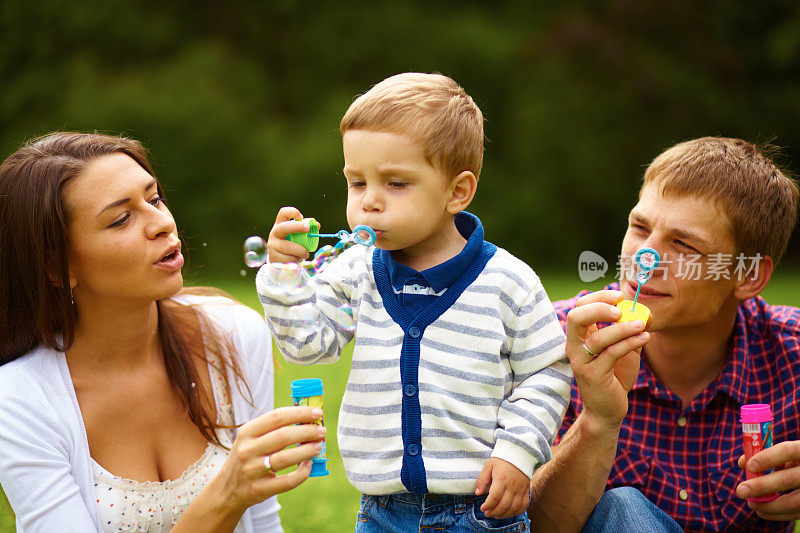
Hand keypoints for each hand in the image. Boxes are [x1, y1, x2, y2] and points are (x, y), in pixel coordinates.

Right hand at [211, 405, 325, 513]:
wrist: (227, 489)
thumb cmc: (248, 457)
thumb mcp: (251, 439)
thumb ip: (273, 429)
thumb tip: (307, 419)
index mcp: (247, 432)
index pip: (277, 417)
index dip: (300, 413)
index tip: (317, 413)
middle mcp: (247, 450)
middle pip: (283, 436)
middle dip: (307, 431)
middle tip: (322, 431)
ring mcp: (252, 471)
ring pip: (286, 458)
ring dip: (307, 451)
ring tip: (318, 446)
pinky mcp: (259, 489)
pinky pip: (287, 481)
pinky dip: (302, 473)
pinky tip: (308, 465)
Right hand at [267, 206, 311, 263]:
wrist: (279, 260)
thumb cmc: (292, 244)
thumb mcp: (297, 236)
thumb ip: (306, 230)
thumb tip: (317, 225)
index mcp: (281, 224)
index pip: (283, 213)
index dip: (292, 212)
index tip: (301, 217)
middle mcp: (274, 233)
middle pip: (283, 227)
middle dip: (297, 227)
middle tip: (307, 228)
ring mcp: (272, 245)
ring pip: (289, 247)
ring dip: (301, 251)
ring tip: (305, 254)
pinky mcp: (273, 257)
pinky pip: (288, 259)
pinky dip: (296, 260)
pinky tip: (296, 259)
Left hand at [475, 458, 529, 518]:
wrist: (519, 454)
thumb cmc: (502, 460)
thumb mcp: (489, 466)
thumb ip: (482, 479)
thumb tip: (477, 493)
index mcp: (502, 479)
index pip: (495, 497)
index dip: (488, 505)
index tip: (482, 508)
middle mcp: (512, 486)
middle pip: (504, 505)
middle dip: (494, 512)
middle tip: (487, 513)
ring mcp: (521, 489)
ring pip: (514, 508)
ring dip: (504, 515)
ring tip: (496, 515)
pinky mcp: (526, 491)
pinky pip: (524, 506)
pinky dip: (516, 512)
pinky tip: (508, 513)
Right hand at [565, 290, 649, 429]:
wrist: (608, 409)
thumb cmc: (614, 377)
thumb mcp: (623, 349)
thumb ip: (629, 331)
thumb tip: (646, 312)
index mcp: (579, 337)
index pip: (580, 307)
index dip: (598, 297)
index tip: (619, 295)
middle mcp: (575, 347)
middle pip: (576, 317)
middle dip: (599, 307)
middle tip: (621, 308)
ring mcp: (581, 361)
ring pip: (597, 337)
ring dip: (622, 328)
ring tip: (641, 324)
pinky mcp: (592, 375)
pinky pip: (611, 353)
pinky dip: (629, 342)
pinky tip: (644, 338)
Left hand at [735, 440, 799, 520]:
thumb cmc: (798, 459)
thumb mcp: (790, 453)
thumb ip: (768, 455)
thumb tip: (742, 464)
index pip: (789, 451)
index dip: (769, 457)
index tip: (750, 465)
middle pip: (789, 479)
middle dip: (762, 486)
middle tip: (741, 491)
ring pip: (795, 501)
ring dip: (769, 505)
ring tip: (751, 504)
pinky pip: (797, 513)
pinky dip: (778, 514)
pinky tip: (762, 511)